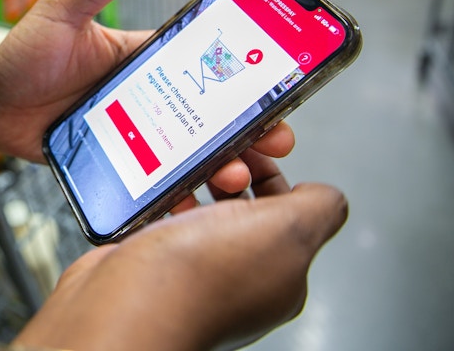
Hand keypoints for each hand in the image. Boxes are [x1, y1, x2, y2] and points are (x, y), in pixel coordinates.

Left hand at [0, 0, 293, 195]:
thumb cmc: (22, 52)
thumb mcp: (63, 10)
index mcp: (144, 60)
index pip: (205, 69)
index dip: (243, 82)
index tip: (277, 93)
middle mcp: (146, 99)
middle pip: (209, 119)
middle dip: (247, 134)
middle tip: (272, 146)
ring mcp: (132, 136)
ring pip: (188, 156)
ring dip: (220, 169)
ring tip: (234, 181)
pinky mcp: (114, 167)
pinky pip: (151, 186)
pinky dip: (174, 200)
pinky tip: (191, 212)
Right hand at [13, 153, 347, 350]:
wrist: (127, 301)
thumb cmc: (203, 278)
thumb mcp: (291, 230)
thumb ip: (322, 207)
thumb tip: (326, 196)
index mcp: (279, 275)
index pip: (284, 210)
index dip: (270, 173)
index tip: (251, 152)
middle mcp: (237, 278)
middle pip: (239, 203)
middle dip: (227, 175)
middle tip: (216, 169)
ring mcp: (192, 272)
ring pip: (197, 209)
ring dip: (191, 185)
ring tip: (181, 180)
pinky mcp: (151, 264)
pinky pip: (159, 220)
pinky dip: (157, 202)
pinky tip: (154, 193)